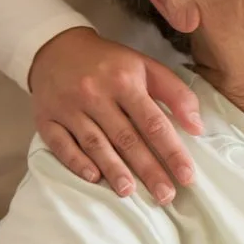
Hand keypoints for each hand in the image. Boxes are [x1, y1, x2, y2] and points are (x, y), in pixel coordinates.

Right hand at [28, 27, 202, 202]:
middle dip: (148, 170)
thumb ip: (176, 93)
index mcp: (125, 81)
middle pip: (127, 138)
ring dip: (113, 170)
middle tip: (165, 196)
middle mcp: (96, 94)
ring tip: (130, 192)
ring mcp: (69, 107)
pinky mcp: (46, 117)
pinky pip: (60, 144)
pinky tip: (93, 178)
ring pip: (95, 143)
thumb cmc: (110, 63)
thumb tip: (197, 127)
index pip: (153, 122)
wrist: (56, 48)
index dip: (172, 151)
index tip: (187, 176)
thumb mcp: (146, 67)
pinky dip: (76, 162)